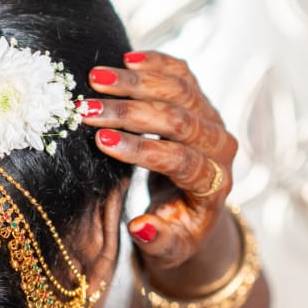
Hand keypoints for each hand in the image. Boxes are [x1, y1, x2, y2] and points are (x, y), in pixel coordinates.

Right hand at [80, 51, 237, 271]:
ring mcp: (212, 119)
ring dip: (136, 81)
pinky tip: (126, 58)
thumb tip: (139, 226)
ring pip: (180, 90)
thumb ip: (158, 242)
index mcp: (214, 183)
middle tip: (87, 108)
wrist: (195, 208)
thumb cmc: (177, 231)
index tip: (102, 141)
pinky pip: (181, 74)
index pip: (181, 159)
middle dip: (130, 112)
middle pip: (179, 119)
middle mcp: (220, 146)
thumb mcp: (169, 249)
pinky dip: (155, 63)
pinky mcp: (200, 102)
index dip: (141, 149)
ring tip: (96, 78)